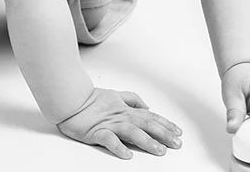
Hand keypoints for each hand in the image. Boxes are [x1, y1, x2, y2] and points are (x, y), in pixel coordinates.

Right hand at [57, 87, 182, 159]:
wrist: (71, 99)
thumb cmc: (91, 99)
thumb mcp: (116, 94)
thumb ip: (132, 99)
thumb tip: (147, 106)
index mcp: (126, 109)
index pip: (151, 117)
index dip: (166, 124)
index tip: (178, 132)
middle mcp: (121, 117)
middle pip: (147, 124)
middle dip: (164, 134)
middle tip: (177, 143)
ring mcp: (110, 124)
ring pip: (132, 132)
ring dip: (147, 142)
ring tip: (159, 150)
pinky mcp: (97, 132)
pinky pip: (109, 140)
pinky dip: (119, 147)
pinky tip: (128, 155)